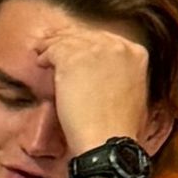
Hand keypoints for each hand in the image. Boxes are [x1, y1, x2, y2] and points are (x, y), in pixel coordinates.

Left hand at [33, 25, 150, 156]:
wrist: (108, 142)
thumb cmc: (119, 130)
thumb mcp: (133, 95)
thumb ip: (122, 76)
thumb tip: (104, 75)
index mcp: (136, 54)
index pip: (106, 40)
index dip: (89, 45)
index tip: (77, 50)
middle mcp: (118, 46)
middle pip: (86, 36)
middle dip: (69, 41)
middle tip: (54, 46)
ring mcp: (96, 50)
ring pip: (68, 40)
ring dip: (54, 46)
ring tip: (43, 52)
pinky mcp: (73, 59)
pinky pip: (53, 49)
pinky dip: (45, 55)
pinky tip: (41, 62)